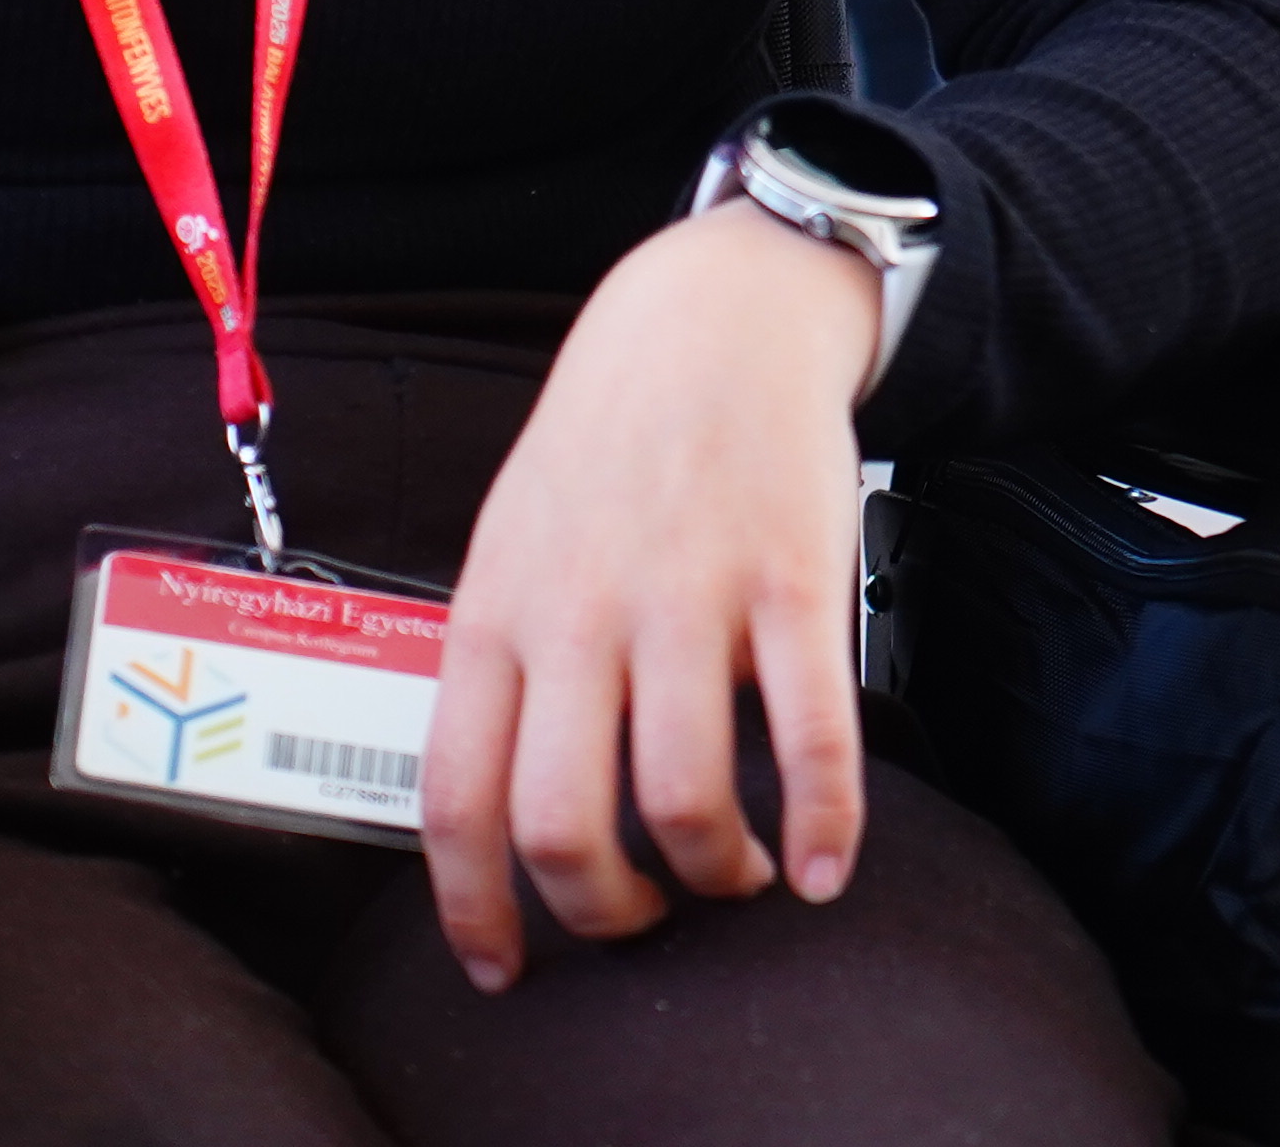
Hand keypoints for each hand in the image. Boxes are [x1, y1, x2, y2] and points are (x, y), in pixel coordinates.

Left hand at [422, 206, 884, 990]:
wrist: (717, 313)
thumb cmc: (611, 440)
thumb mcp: (511, 539)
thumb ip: (501, 662)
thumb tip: (496, 804)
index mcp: (497, 611)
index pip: (456, 797)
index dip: (476, 908)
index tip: (506, 966)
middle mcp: (582, 611)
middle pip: (563, 823)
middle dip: (605, 911)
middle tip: (641, 918)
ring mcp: (690, 596)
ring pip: (682, 797)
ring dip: (712, 874)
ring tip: (734, 875)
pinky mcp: (793, 581)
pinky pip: (812, 736)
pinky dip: (824, 826)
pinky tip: (824, 864)